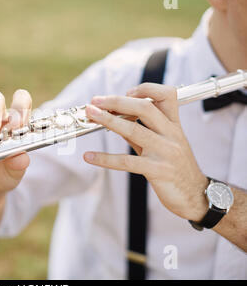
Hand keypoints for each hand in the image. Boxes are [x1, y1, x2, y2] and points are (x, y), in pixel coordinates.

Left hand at [83, 83, 208, 221]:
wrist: (195, 196)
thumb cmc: (175, 168)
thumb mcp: (161, 144)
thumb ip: (141, 130)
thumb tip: (114, 118)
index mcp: (174, 125)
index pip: (167, 95)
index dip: (146, 90)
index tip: (126, 92)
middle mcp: (171, 135)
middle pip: (145, 108)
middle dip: (117, 101)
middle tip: (95, 101)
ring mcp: (165, 152)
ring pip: (134, 130)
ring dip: (108, 120)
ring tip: (91, 114)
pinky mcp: (157, 171)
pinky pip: (126, 162)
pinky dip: (105, 159)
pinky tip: (89, 156)